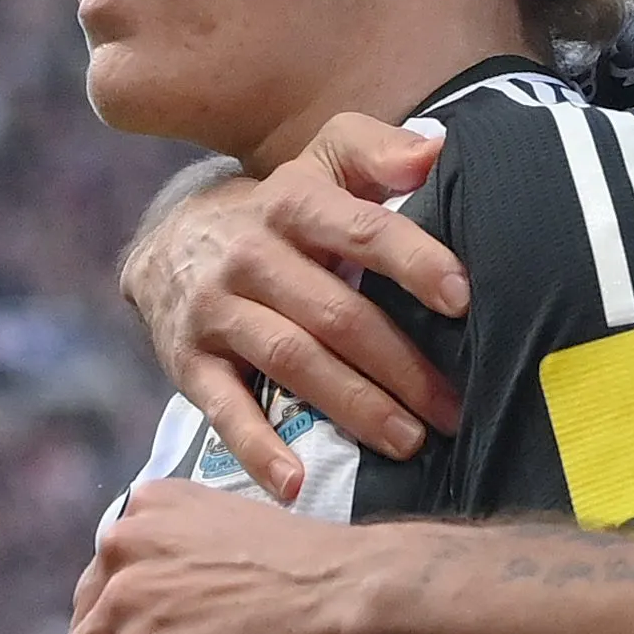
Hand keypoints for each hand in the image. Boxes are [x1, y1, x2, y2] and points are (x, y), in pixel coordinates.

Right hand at [125, 115, 466, 497]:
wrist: (170, 241)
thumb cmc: (282, 211)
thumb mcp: (322, 164)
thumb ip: (377, 151)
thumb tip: (435, 149)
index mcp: (294, 202)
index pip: (361, 228)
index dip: (412, 260)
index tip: (462, 297)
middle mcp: (251, 253)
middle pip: (336, 313)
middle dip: (401, 365)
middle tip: (454, 408)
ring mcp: (217, 309)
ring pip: (293, 360)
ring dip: (354, 407)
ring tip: (409, 441)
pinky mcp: (189, 360)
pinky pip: (224, 408)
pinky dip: (258, 448)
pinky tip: (295, 484)